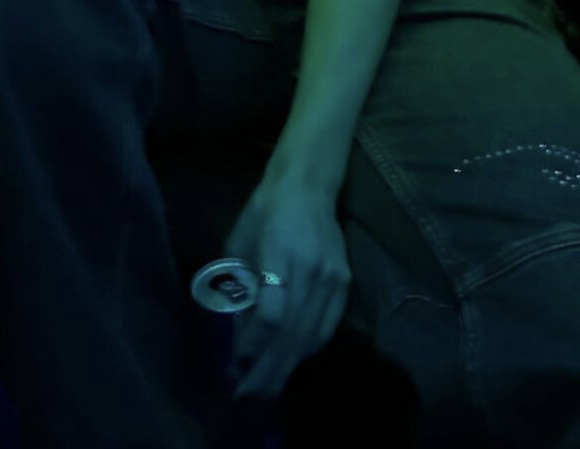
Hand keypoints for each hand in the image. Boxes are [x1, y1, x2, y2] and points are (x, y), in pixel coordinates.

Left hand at [222, 178, 351, 401]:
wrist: (307, 186)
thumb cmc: (264, 211)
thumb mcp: (239, 243)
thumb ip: (239, 288)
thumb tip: (237, 334)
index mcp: (280, 253)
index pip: (270, 314)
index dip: (252, 345)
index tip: (234, 366)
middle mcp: (310, 270)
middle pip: (291, 334)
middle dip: (268, 370)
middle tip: (247, 394)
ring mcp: (332, 278)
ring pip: (311, 337)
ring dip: (287, 367)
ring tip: (266, 387)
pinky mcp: (345, 283)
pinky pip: (326, 328)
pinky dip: (307, 350)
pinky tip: (291, 361)